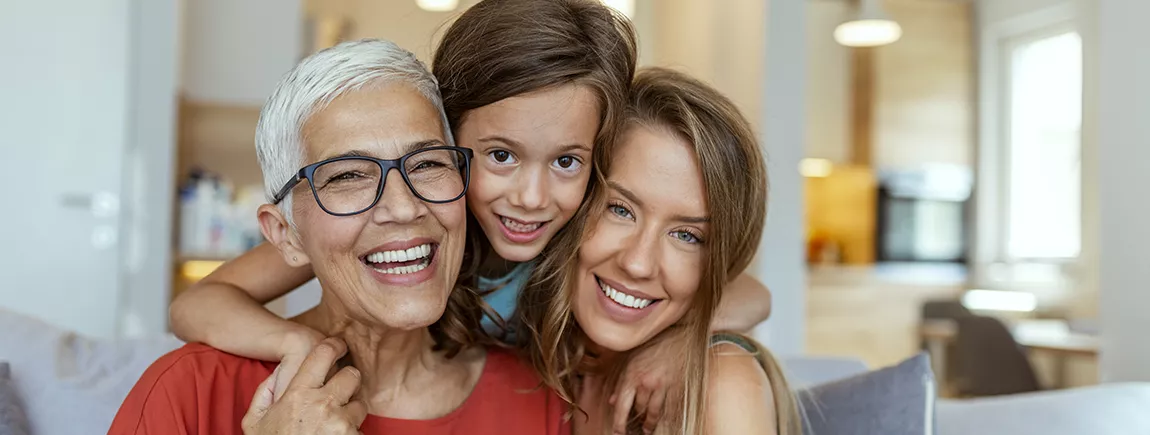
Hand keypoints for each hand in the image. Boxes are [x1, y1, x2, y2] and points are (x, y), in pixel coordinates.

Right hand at [242, 338, 367, 434]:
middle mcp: (323, 404)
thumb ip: (265, 393)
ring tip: (333, 425)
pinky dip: (352, 434)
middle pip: (352, 375)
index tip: (339, 345)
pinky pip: (361, 430)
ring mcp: (341, 424)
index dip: (334, 345)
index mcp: (298, 393)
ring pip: (360, 405)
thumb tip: (279, 372)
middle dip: (347, 382)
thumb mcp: (255, 422)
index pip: (324, 353)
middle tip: (339, 392)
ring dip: (351, 413)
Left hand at [610, 329, 687, 434]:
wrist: (678, 335)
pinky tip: (663, 419)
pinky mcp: (676, 386)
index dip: (618, 422)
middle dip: (636, 419)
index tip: (617, 432)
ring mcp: (662, 385)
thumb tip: (612, 401)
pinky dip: (665, 415)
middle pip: (638, 409)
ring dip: (650, 423)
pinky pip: (669, 407)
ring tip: (648, 429)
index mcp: (632, 375)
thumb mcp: (631, 360)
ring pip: (654, 412)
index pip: (622, 405)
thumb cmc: (653, 346)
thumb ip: (621, 381)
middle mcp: (646, 382)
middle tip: (635, 426)